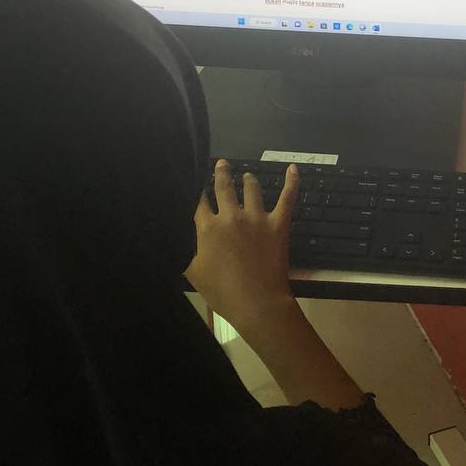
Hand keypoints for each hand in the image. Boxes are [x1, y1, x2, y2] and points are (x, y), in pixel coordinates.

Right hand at [184, 159, 300, 338]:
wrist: (256, 302)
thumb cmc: (222, 292)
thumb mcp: (193, 273)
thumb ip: (183, 253)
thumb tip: (173, 239)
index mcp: (208, 228)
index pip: (198, 201)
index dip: (195, 188)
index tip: (194, 178)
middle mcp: (231, 216)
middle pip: (224, 187)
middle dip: (221, 173)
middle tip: (221, 163)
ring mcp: (257, 218)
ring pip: (252, 189)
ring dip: (248, 179)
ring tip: (247, 174)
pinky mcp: (278, 223)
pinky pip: (287, 197)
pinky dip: (291, 182)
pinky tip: (292, 169)